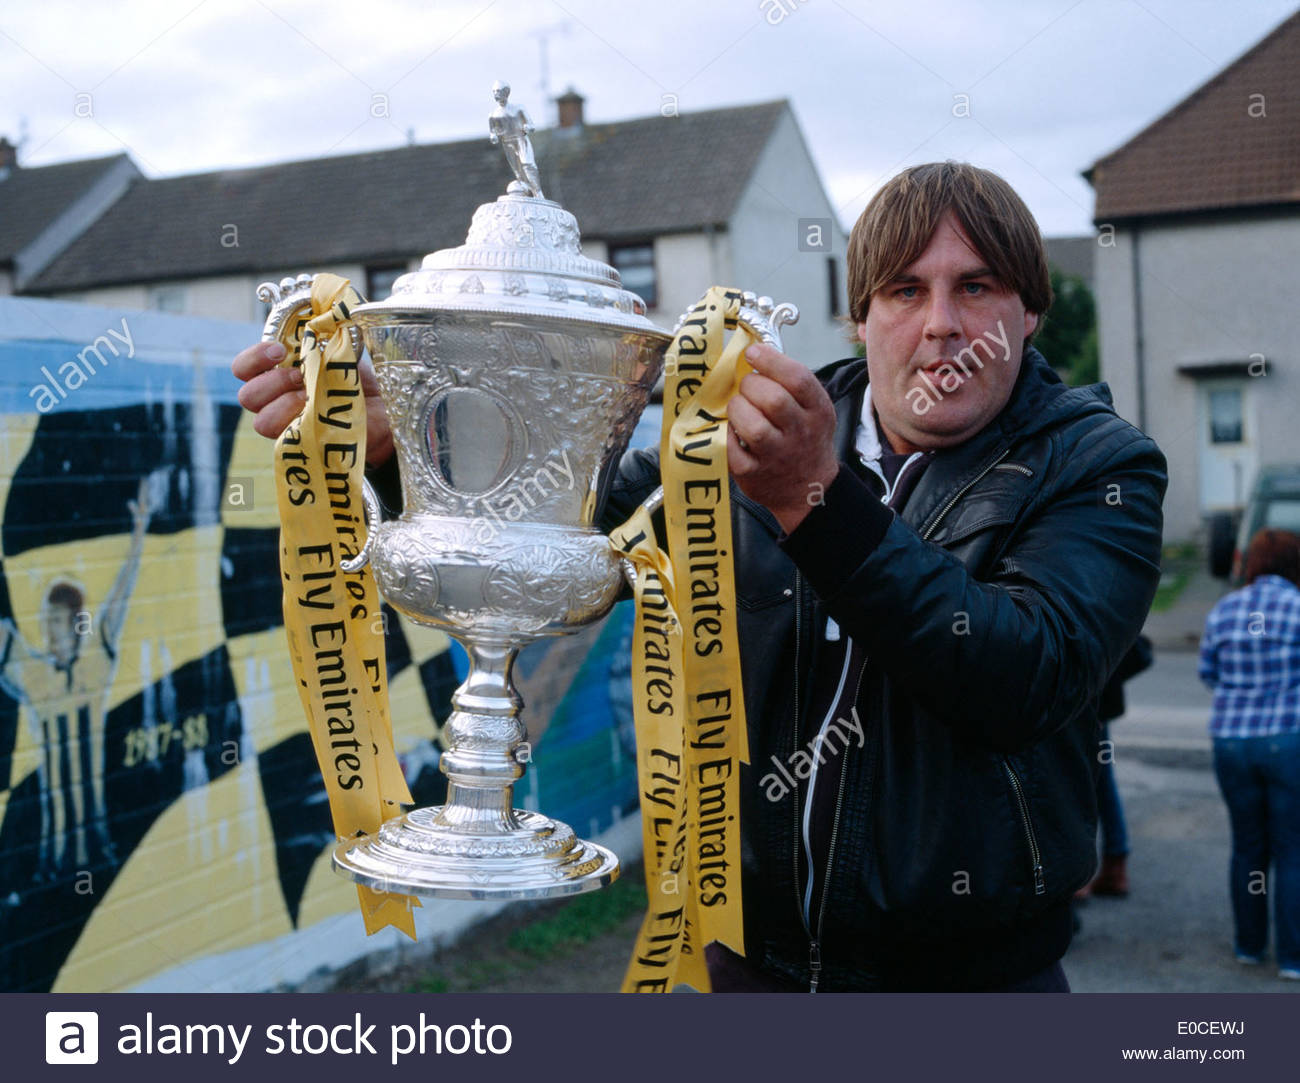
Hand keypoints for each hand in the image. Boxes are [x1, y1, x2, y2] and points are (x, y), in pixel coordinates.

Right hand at [232, 342, 393, 466]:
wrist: (381, 412)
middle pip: (247, 396)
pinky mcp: (303, 445)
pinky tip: (320, 415)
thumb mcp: (342, 349)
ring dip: (285, 404)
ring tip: (311, 396)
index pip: (243, 368)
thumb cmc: (354, 379)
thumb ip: (328, 330)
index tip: (280, 350)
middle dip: (273, 382)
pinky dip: (302, 424)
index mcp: (277, 373)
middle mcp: (275, 400)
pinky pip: (288, 440)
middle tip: (302, 376)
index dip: (254, 358)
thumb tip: (328, 305)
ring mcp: (287, 425)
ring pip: (262, 421)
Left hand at [727, 344, 838, 533]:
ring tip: (738, 407)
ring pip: (753, 426)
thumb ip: (791, 383)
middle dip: (751, 385)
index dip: (771, 361)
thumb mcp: (813, 408)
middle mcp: (801, 433)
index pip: (798, 379)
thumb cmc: (805, 437)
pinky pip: (733, 449)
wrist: (809, 488)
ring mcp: (777, 456)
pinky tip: (732, 430)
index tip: (752, 353)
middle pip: (774, 400)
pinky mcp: (754, 474)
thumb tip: (755, 353)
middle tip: (746, 386)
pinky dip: (727, 434)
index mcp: (818, 410)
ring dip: (738, 408)